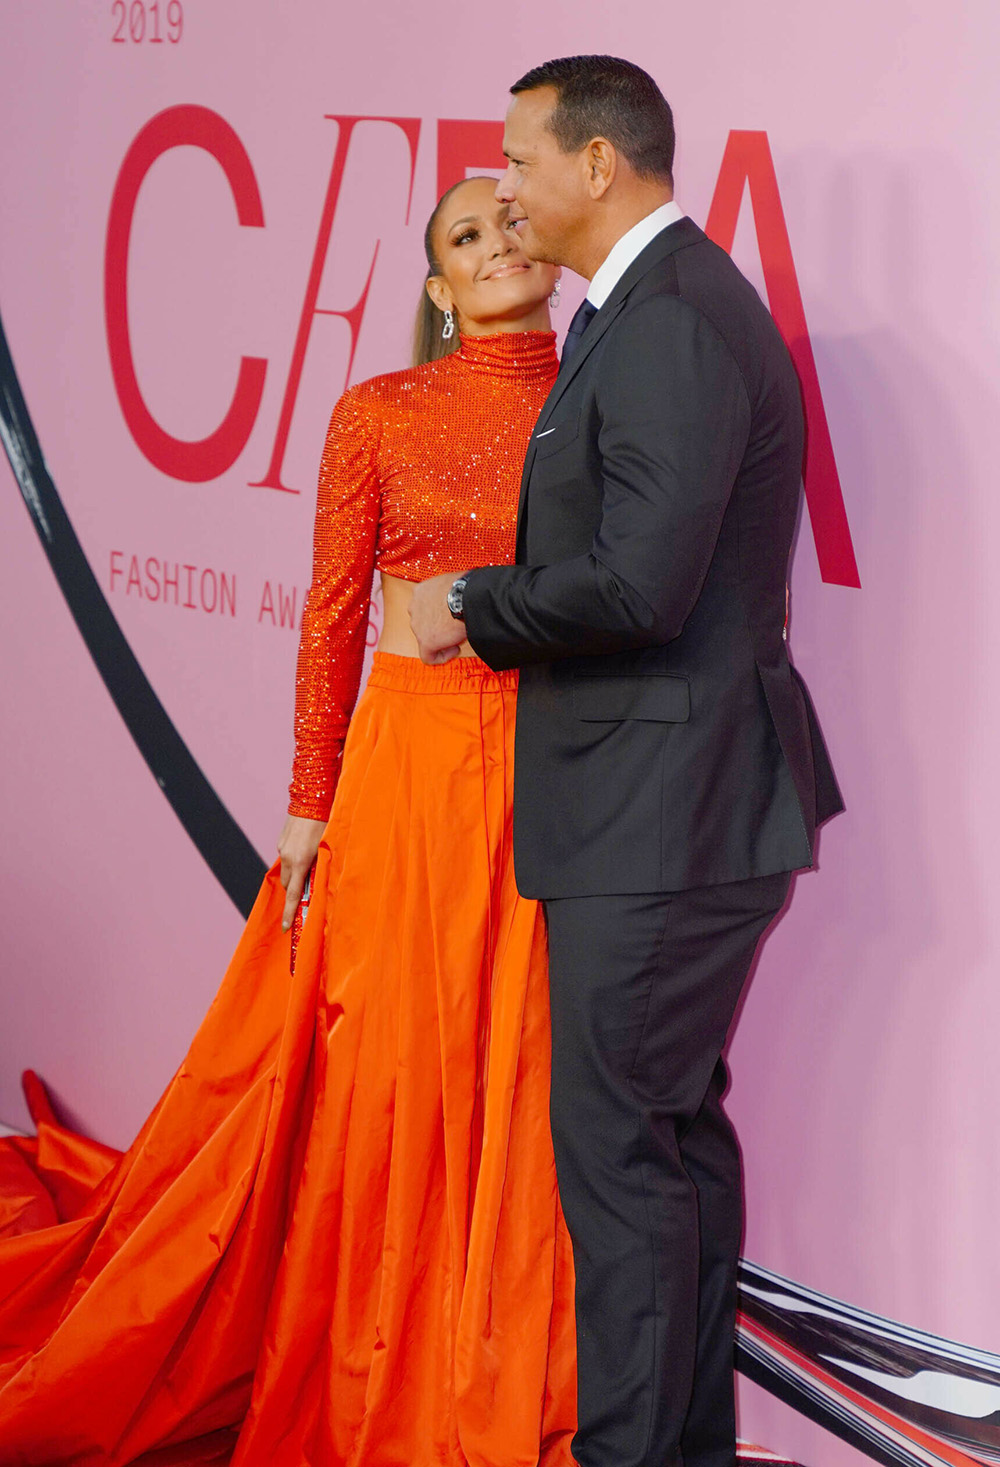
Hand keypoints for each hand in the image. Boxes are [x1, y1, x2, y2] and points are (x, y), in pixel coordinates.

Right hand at [276, 815, 326, 931]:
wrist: (311, 798)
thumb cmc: (327, 823)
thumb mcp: (329, 847)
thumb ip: (323, 866)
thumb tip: (321, 883)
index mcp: (300, 861)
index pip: (293, 894)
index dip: (289, 912)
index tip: (285, 928)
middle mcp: (288, 856)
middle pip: (288, 885)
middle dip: (293, 894)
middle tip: (300, 902)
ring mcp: (283, 848)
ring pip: (287, 871)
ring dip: (295, 877)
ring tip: (307, 874)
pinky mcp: (282, 840)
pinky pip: (286, 858)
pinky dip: (294, 863)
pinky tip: (305, 855)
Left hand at [409, 573, 466, 664]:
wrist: (467, 597)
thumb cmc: (466, 588)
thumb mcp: (452, 583)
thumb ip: (447, 592)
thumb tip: (459, 595)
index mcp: (421, 592)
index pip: (425, 606)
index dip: (438, 614)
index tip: (451, 617)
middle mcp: (414, 608)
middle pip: (424, 623)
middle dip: (439, 627)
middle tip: (455, 627)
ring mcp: (417, 625)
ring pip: (426, 638)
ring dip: (441, 639)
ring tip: (457, 636)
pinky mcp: (425, 641)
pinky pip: (428, 657)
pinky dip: (441, 656)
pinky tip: (455, 650)